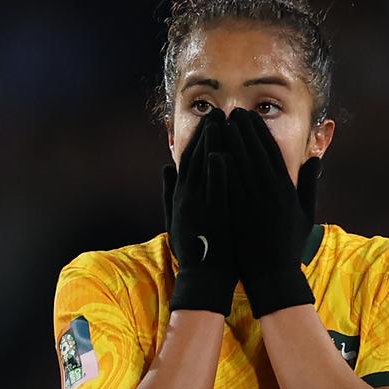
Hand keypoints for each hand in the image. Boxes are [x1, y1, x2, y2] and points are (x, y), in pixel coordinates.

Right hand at [162, 109, 237, 315]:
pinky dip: (216, 172)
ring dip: (213, 144)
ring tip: (223, 122)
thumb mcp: (175, 218)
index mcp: (183, 194)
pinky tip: (222, 154)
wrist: (204, 277)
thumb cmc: (195, 249)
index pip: (190, 158)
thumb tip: (164, 167)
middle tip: (219, 111)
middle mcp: (189, 195)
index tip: (210, 118)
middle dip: (208, 131)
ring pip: (205, 169)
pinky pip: (214, 191)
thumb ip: (169, 192)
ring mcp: (200, 205)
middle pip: (198, 156)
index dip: (199, 136)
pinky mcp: (212, 217)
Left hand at [223, 108, 319, 317]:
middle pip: (253, 153)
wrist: (272, 275)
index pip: (271, 153)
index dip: (260, 133)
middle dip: (242, 130)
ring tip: (221, 124)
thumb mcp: (305, 214)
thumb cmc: (288, 245)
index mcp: (285, 190)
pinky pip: (228, 184)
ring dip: (229, 141)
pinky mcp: (237, 213)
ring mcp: (252, 203)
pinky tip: (211, 150)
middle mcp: (269, 193)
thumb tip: (314, 159)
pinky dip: (220, 166)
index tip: (250, 117)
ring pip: (239, 165)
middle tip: (232, 112)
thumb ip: (309, 185)